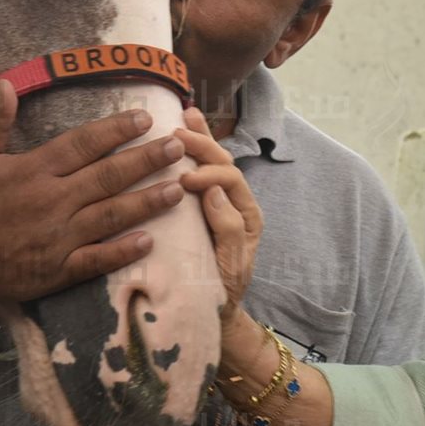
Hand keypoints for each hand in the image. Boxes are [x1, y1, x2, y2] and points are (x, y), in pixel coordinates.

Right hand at [0, 80, 191, 309]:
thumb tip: (6, 84)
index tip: (145, 118)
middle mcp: (52, 201)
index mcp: (33, 171)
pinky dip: (123, 251)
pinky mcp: (59, 269)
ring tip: (178, 189)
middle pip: (108, 176)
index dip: (116, 130)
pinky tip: (150, 241)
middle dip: (146, 160)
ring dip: (147, 202)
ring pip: (112, 215)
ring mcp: (58, 237)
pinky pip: (97, 259)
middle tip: (179, 147)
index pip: (83, 144)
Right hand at [170, 107, 261, 320]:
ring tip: (185, 114)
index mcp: (246, 215)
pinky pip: (198, 173)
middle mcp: (234, 203)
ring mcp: (218, 203)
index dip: (210, 175)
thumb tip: (213, 190)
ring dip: (199, 138)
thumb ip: (228, 228)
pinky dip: (191, 150)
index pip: (231, 181)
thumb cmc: (223, 291)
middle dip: (203, 145)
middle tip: (178, 133)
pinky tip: (179, 131)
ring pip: (212, 162)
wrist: (215, 311)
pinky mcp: (201, 206)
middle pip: (223, 163)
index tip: (186, 181)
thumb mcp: (229, 265)